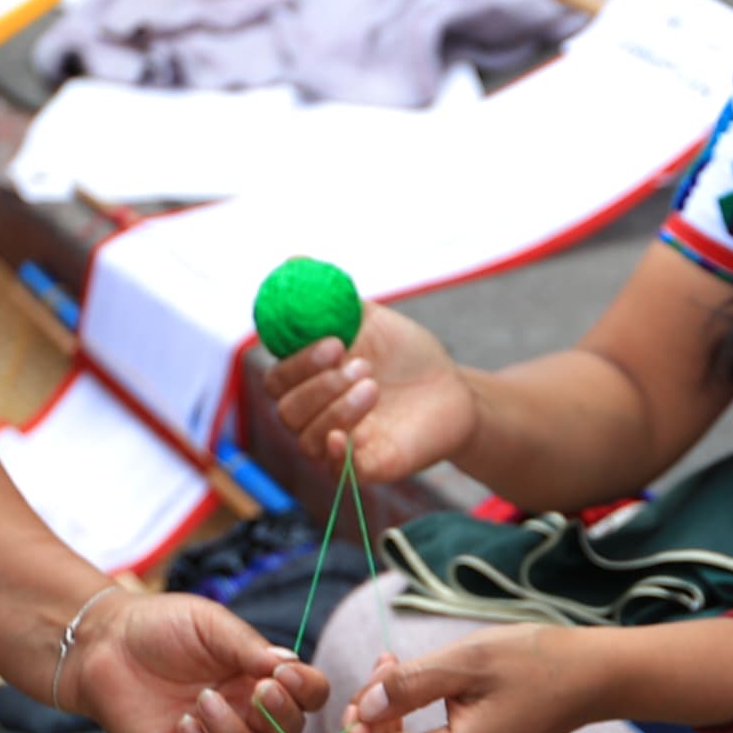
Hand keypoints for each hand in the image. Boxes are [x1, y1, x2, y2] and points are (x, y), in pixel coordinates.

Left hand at [67, 587, 327, 732]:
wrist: (103, 643)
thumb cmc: (160, 626)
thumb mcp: (209, 623)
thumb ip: (249, 646)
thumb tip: (289, 665)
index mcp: (260, 678)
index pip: (307, 697)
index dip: (307, 691)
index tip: (284, 674)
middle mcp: (245, 714)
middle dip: (279, 716)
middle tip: (257, 689)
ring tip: (204, 701)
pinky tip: (183, 724)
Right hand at [265, 303, 479, 484]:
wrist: (455, 389)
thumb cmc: (408, 355)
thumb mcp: (371, 320)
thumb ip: (331, 300)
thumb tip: (293, 261)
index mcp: (310, 381)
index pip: (277, 378)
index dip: (297, 361)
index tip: (333, 341)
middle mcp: (316, 414)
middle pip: (286, 409)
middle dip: (318, 384)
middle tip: (359, 363)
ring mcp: (339, 443)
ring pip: (307, 438)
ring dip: (335, 408)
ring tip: (374, 384)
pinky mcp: (366, 468)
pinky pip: (333, 472)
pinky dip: (332, 453)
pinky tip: (344, 435)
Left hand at [338, 632, 604, 732]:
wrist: (589, 677)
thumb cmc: (534, 663)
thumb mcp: (465, 661)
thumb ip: (407, 687)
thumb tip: (362, 709)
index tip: (357, 700)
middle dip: (372, 718)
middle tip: (382, 665)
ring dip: (390, 714)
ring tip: (394, 665)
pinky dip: (411, 720)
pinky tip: (415, 682)